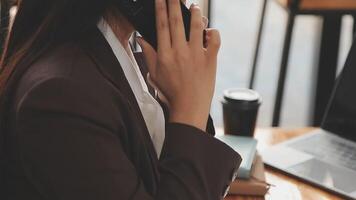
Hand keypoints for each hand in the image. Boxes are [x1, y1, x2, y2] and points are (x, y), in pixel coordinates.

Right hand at [137, 0, 220, 130]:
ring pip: (197, 26)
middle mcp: (180, 52)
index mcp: (165, 54)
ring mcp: (197, 55)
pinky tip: (209, 30)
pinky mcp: (210, 59)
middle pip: (177, 21)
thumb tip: (141, 39)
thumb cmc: (171, 93)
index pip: (161, 25)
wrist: (189, 107)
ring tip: (195, 6)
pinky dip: (213, 32)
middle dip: (175, 3)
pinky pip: (215, 40)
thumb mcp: (154, 75)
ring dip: (196, 13)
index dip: (160, 8)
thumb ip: (148, 55)